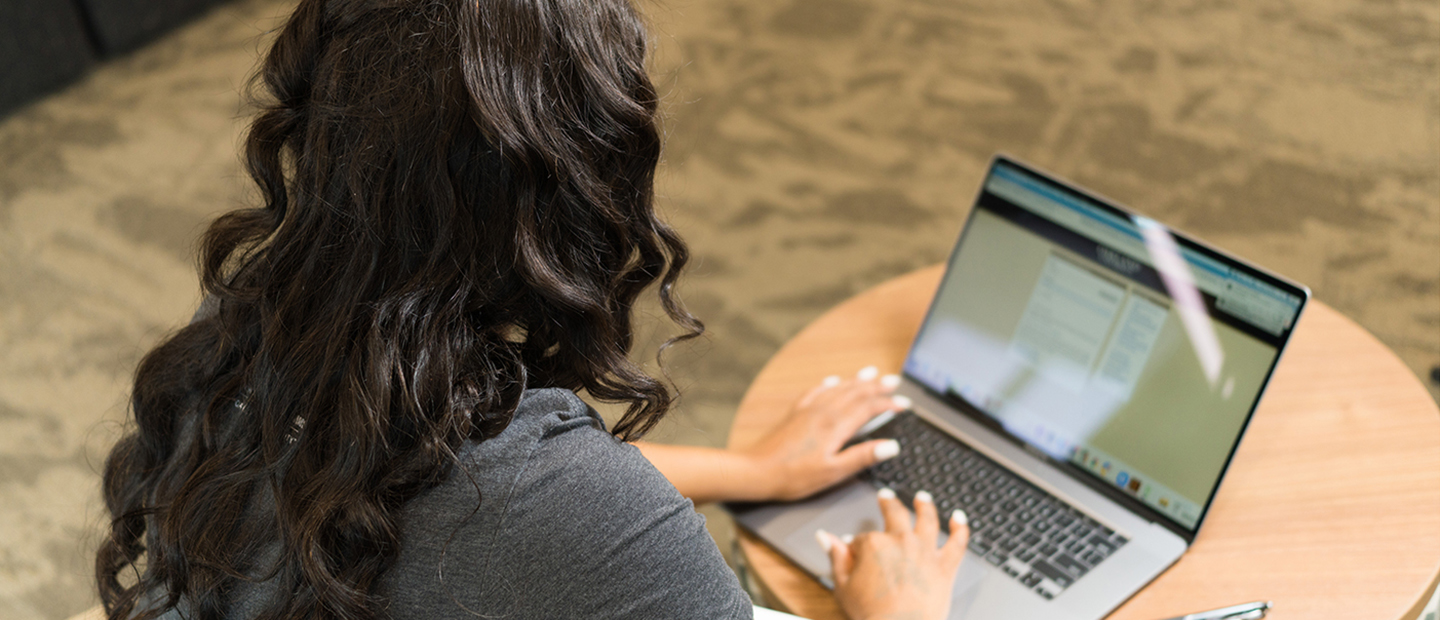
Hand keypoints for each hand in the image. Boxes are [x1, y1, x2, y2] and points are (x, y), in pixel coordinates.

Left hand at [743, 366, 908, 501]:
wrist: (756, 471)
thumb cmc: (792, 476)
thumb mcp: (833, 472)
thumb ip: (862, 457)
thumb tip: (890, 446)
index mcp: (835, 426)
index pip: (868, 408)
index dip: (888, 404)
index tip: (903, 404)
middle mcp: (822, 412)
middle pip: (855, 393)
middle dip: (877, 386)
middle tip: (894, 381)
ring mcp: (807, 410)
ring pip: (838, 388)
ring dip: (857, 380)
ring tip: (871, 373)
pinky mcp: (795, 414)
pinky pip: (816, 391)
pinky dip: (829, 384)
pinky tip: (832, 381)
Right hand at [819, 489, 969, 619]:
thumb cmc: (871, 615)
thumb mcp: (842, 586)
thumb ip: (835, 558)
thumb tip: (825, 537)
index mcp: (874, 544)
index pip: (862, 539)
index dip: (857, 549)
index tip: (855, 556)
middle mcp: (901, 541)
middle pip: (895, 514)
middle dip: (888, 503)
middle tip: (886, 497)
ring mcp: (925, 552)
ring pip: (928, 519)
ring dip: (924, 505)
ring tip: (922, 498)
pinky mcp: (945, 567)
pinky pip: (958, 542)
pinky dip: (961, 527)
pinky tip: (959, 517)